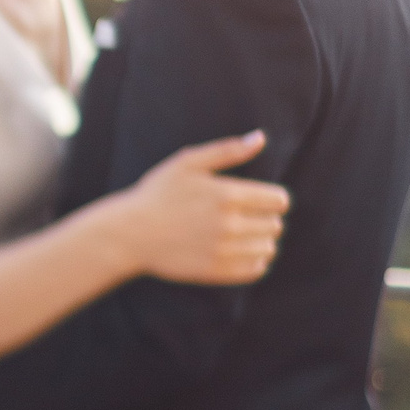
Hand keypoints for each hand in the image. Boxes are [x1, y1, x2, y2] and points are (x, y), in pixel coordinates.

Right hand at [124, 131, 291, 285]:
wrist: (129, 233)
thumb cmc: (157, 194)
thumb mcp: (187, 162)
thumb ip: (227, 150)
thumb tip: (261, 138)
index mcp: (229, 195)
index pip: (279, 201)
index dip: (272, 198)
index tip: (258, 199)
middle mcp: (230, 224)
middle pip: (276, 225)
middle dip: (265, 219)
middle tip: (244, 217)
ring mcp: (224, 251)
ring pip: (268, 248)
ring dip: (261, 241)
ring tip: (241, 234)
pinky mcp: (216, 272)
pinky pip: (256, 269)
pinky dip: (254, 261)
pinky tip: (238, 252)